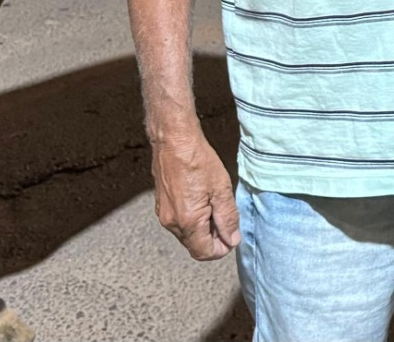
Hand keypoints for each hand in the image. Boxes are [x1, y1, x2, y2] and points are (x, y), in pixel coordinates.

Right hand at [149, 132, 239, 259]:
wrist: (173, 140)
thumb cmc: (197, 160)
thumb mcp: (221, 189)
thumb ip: (228, 218)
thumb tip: (232, 240)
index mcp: (188, 221)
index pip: (204, 253)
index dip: (221, 249)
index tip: (232, 236)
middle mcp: (171, 222)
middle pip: (195, 245)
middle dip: (213, 238)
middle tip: (225, 216)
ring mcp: (163, 214)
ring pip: (187, 234)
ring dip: (203, 228)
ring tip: (214, 204)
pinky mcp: (161, 205)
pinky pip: (179, 222)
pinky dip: (192, 219)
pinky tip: (201, 199)